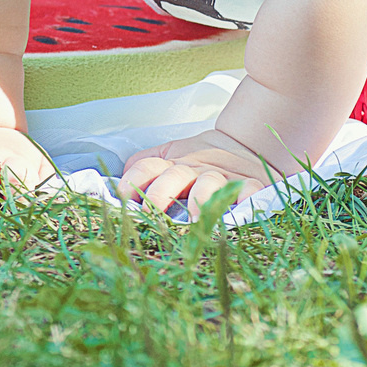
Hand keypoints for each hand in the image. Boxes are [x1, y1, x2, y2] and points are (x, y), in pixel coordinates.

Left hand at [118, 129, 274, 215]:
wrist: (248, 145)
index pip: (148, 166)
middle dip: (160, 193)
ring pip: (210, 183)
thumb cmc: (203, 159)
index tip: (120, 199)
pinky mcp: (251, 183)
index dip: (132, 181)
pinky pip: (250, 190)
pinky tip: (240, 212)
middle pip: (174, 176)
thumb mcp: (172, 156)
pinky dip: (246, 200)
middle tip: (153, 214)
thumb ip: (146, 166)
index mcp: (174, 164)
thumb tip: (115, 182)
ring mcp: (224, 176)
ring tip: (195, 221)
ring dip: (201, 200)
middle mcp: (196, 168)